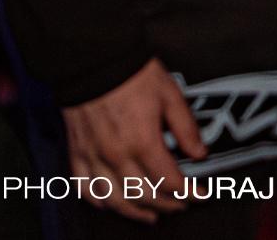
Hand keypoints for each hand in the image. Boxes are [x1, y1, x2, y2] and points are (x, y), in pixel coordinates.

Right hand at [62, 59, 205, 221]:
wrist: (94, 61)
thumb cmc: (133, 75)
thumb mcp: (171, 95)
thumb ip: (186, 128)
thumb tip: (200, 153)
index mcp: (142, 141)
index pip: (169, 180)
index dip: (188, 192)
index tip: (199, 194)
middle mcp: (115, 156)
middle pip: (143, 195)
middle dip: (166, 204)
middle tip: (180, 205)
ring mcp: (93, 157)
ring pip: (113, 199)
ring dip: (134, 212)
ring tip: (151, 215)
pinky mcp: (76, 154)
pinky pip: (84, 188)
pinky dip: (99, 201)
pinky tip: (111, 204)